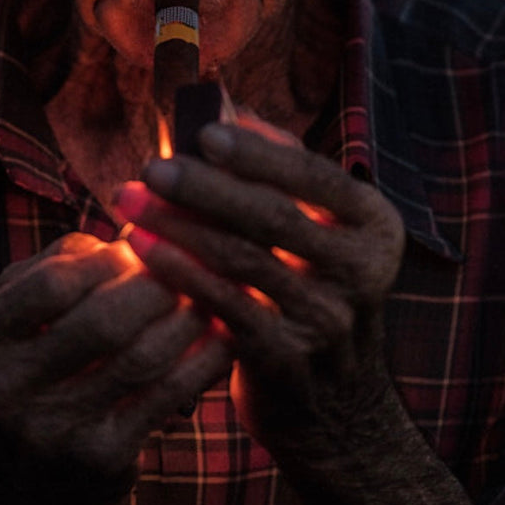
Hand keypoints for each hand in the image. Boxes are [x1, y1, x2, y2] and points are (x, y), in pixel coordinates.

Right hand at [0, 232, 231, 482]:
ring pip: (143, 356)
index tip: (139, 246)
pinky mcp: (101, 459)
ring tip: (212, 292)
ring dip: (189, 317)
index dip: (106, 259)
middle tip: (193, 265)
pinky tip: (222, 335)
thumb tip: (139, 230)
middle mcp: (0, 391)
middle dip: (158, 286)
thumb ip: (67, 260)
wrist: (22, 486)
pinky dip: (203, 358)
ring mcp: (51, 431)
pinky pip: (167, 394)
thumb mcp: (21, 311)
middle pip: (104, 320)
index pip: (52, 284)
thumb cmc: (34, 363)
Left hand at [115, 124, 404, 449]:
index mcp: (374, 223)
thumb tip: (214, 98)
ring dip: (178, 225)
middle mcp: (363, 269)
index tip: (202, 129)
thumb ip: (269, 164)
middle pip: (272, 216)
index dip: (256, 150)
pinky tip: (141, 248)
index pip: (314, 174)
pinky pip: (223, 305)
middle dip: (203, 187)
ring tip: (130, 199)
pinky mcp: (289, 360)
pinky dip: (178, 272)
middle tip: (150, 166)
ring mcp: (328, 319)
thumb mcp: (311, 227)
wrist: (335, 406)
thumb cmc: (308, 288)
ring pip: (240, 259)